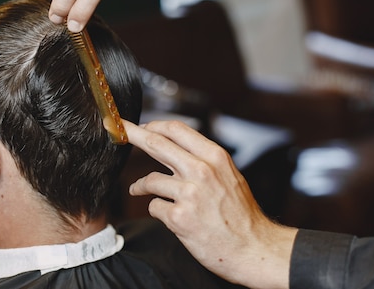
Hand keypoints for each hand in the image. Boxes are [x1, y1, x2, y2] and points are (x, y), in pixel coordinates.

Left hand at [125, 120, 296, 288]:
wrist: (254, 249)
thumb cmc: (241, 215)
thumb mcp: (229, 176)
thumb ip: (204, 160)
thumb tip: (175, 148)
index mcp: (215, 157)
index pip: (177, 129)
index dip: (153, 125)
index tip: (140, 126)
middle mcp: (201, 171)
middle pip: (156, 143)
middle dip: (132, 134)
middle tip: (119, 130)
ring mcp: (189, 194)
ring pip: (150, 180)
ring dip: (140, 185)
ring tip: (138, 189)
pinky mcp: (179, 217)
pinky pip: (154, 206)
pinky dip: (156, 210)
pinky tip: (166, 215)